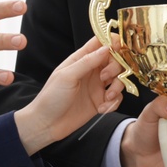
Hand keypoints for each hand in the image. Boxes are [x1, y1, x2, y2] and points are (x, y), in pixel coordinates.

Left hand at [14, 39, 125, 155]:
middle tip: (106, 78)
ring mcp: (97, 86)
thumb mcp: (67, 76)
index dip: (113, 42)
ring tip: (107, 97)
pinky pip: (117, 97)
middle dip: (116, 67)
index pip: (101, 43)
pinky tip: (101, 108)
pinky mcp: (101, 101)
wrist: (46, 124)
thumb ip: (88, 61)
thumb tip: (107, 47)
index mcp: (81, 59)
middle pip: (115, 60)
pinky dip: (114, 102)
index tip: (119, 49)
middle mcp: (91, 70)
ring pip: (119, 78)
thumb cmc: (51, 97)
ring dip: (118, 87)